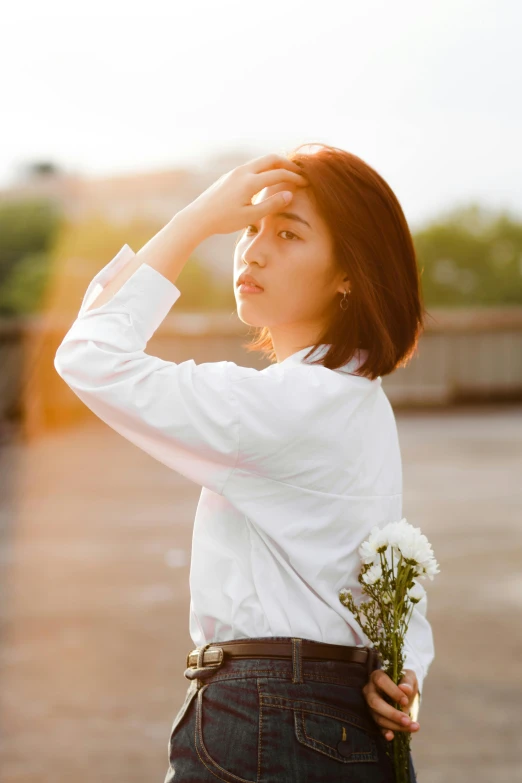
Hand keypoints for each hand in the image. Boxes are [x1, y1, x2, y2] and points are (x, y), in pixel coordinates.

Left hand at [183, 152, 308, 236]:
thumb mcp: (250, 217)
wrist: (198, 217)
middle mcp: (242, 171)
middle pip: (271, 159)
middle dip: (287, 164)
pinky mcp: (230, 175)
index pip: (278, 174)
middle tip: (299, 172)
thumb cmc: (223, 220)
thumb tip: (289, 194)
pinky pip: (252, 166)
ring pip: (261, 161)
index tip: (305, 183)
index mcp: (249, 182)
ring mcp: (235, 172)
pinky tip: (267, 179)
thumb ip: (271, 205)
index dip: (294, 178)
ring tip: (286, 173)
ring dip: (276, 165)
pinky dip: (265, 168)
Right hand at [362, 668, 419, 741]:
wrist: (403, 690)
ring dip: (394, 725)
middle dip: (392, 713)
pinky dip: (384, 732)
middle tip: (407, 720)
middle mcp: (370, 690)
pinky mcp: (374, 716)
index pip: (381, 681)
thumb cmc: (404, 681)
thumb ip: (407, 681)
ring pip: (378, 717)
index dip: (392, 692)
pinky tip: (391, 737)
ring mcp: (370, 704)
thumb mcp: (409, 677)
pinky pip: (377, 726)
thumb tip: (404, 689)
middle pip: (375, 703)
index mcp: (377, 676)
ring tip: (412, 727)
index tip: (405, 701)